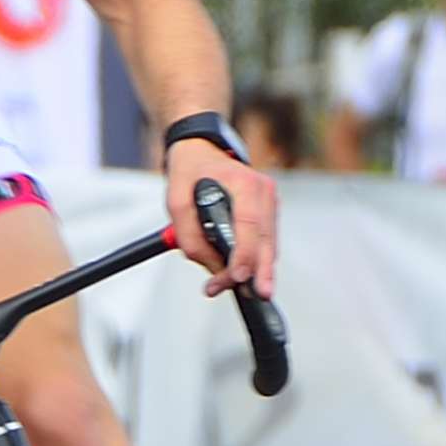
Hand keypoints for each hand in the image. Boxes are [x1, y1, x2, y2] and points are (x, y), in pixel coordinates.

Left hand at [170, 142, 286, 296]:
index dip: (246, 254)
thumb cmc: (190, 171)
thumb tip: (210, 266)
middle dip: (259, 271)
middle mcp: (262, 191)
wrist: (200, 151)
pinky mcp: (267, 212)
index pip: (250, 224)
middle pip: (266, 240)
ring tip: (228, 285)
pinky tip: (240, 273)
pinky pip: (265, 241)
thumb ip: (189, 235)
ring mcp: (269, 202)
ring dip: (253, 269)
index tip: (239, 276)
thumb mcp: (176, 201)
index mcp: (243, 183)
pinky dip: (254, 259)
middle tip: (253, 294)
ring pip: (269, 245)